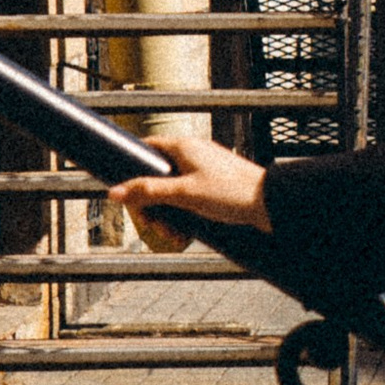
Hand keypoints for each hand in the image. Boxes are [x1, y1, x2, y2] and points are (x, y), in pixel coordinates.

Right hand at [109, 134, 271, 243]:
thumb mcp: (184, 194)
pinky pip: (187, 201)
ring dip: (167, 216)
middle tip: (151, 225)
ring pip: (171, 193)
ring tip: (172, 237)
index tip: (123, 190)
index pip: (147, 148)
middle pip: (156, 176)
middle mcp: (192, 155)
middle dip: (150, 204)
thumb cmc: (231, 192)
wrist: (270, 204)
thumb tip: (114, 192)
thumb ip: (148, 192)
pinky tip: (183, 236)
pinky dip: (182, 217)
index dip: (131, 167)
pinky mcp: (213, 189)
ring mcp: (203, 172)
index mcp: (183, 147)